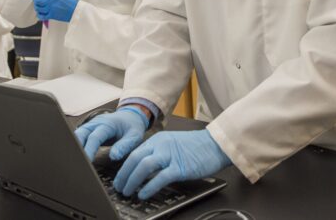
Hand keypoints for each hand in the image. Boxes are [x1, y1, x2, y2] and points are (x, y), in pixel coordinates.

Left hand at [25, 0, 77, 22]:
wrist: (76, 10)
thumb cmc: (70, 3)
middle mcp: (50, 2)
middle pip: (37, 2)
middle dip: (35, 2)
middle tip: (36, 3)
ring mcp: (51, 9)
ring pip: (38, 9)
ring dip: (37, 9)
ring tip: (39, 9)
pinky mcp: (52, 16)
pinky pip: (42, 16)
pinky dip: (39, 15)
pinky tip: (40, 15)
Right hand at [74, 107, 148, 161]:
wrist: (130, 116)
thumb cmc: (132, 127)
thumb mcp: (134, 136)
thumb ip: (125, 145)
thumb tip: (113, 157)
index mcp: (107, 124)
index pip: (94, 137)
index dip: (89, 150)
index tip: (86, 163)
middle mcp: (95, 123)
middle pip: (80, 135)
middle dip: (76, 149)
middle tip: (76, 164)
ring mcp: (90, 126)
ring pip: (76, 136)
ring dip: (74, 148)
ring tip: (74, 164)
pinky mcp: (88, 130)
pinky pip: (79, 138)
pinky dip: (76, 147)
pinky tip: (76, 159)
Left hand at [114, 130, 230, 199]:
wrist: (216, 145)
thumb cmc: (197, 147)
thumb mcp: (172, 145)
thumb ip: (158, 153)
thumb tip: (144, 170)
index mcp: (158, 140)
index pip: (134, 153)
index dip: (124, 167)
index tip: (119, 178)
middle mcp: (161, 145)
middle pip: (135, 159)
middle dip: (123, 175)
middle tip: (119, 187)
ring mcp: (170, 155)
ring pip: (143, 166)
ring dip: (132, 180)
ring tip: (127, 191)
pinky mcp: (180, 166)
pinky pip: (160, 177)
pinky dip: (149, 187)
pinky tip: (143, 194)